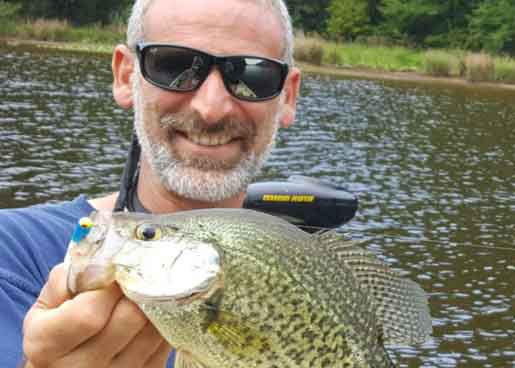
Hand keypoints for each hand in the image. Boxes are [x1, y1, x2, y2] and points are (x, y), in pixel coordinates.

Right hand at [22, 263, 172, 367]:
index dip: (110, 286)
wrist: (66, 367)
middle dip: (138, 289)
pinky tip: (156, 309)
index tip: (119, 269)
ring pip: (152, 329)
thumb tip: (103, 262)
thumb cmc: (56, 328)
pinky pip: (164, 343)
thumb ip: (68, 279)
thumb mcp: (47, 304)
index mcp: (47, 347)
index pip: (88, 314)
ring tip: (150, 288)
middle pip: (129, 319)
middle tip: (140, 273)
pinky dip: (164, 320)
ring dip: (156, 302)